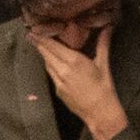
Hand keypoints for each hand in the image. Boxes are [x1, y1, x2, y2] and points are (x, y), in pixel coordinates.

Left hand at [36, 24, 128, 139]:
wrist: (99, 112)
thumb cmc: (104, 87)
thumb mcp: (103, 64)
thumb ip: (102, 44)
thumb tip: (108, 28)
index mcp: (73, 61)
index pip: (53, 46)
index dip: (42, 38)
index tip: (34, 30)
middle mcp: (62, 69)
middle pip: (46, 53)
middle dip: (38, 44)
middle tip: (31, 34)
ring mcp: (58, 81)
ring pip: (47, 63)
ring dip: (43, 54)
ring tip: (38, 45)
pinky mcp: (57, 90)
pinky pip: (51, 74)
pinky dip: (49, 65)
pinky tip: (50, 62)